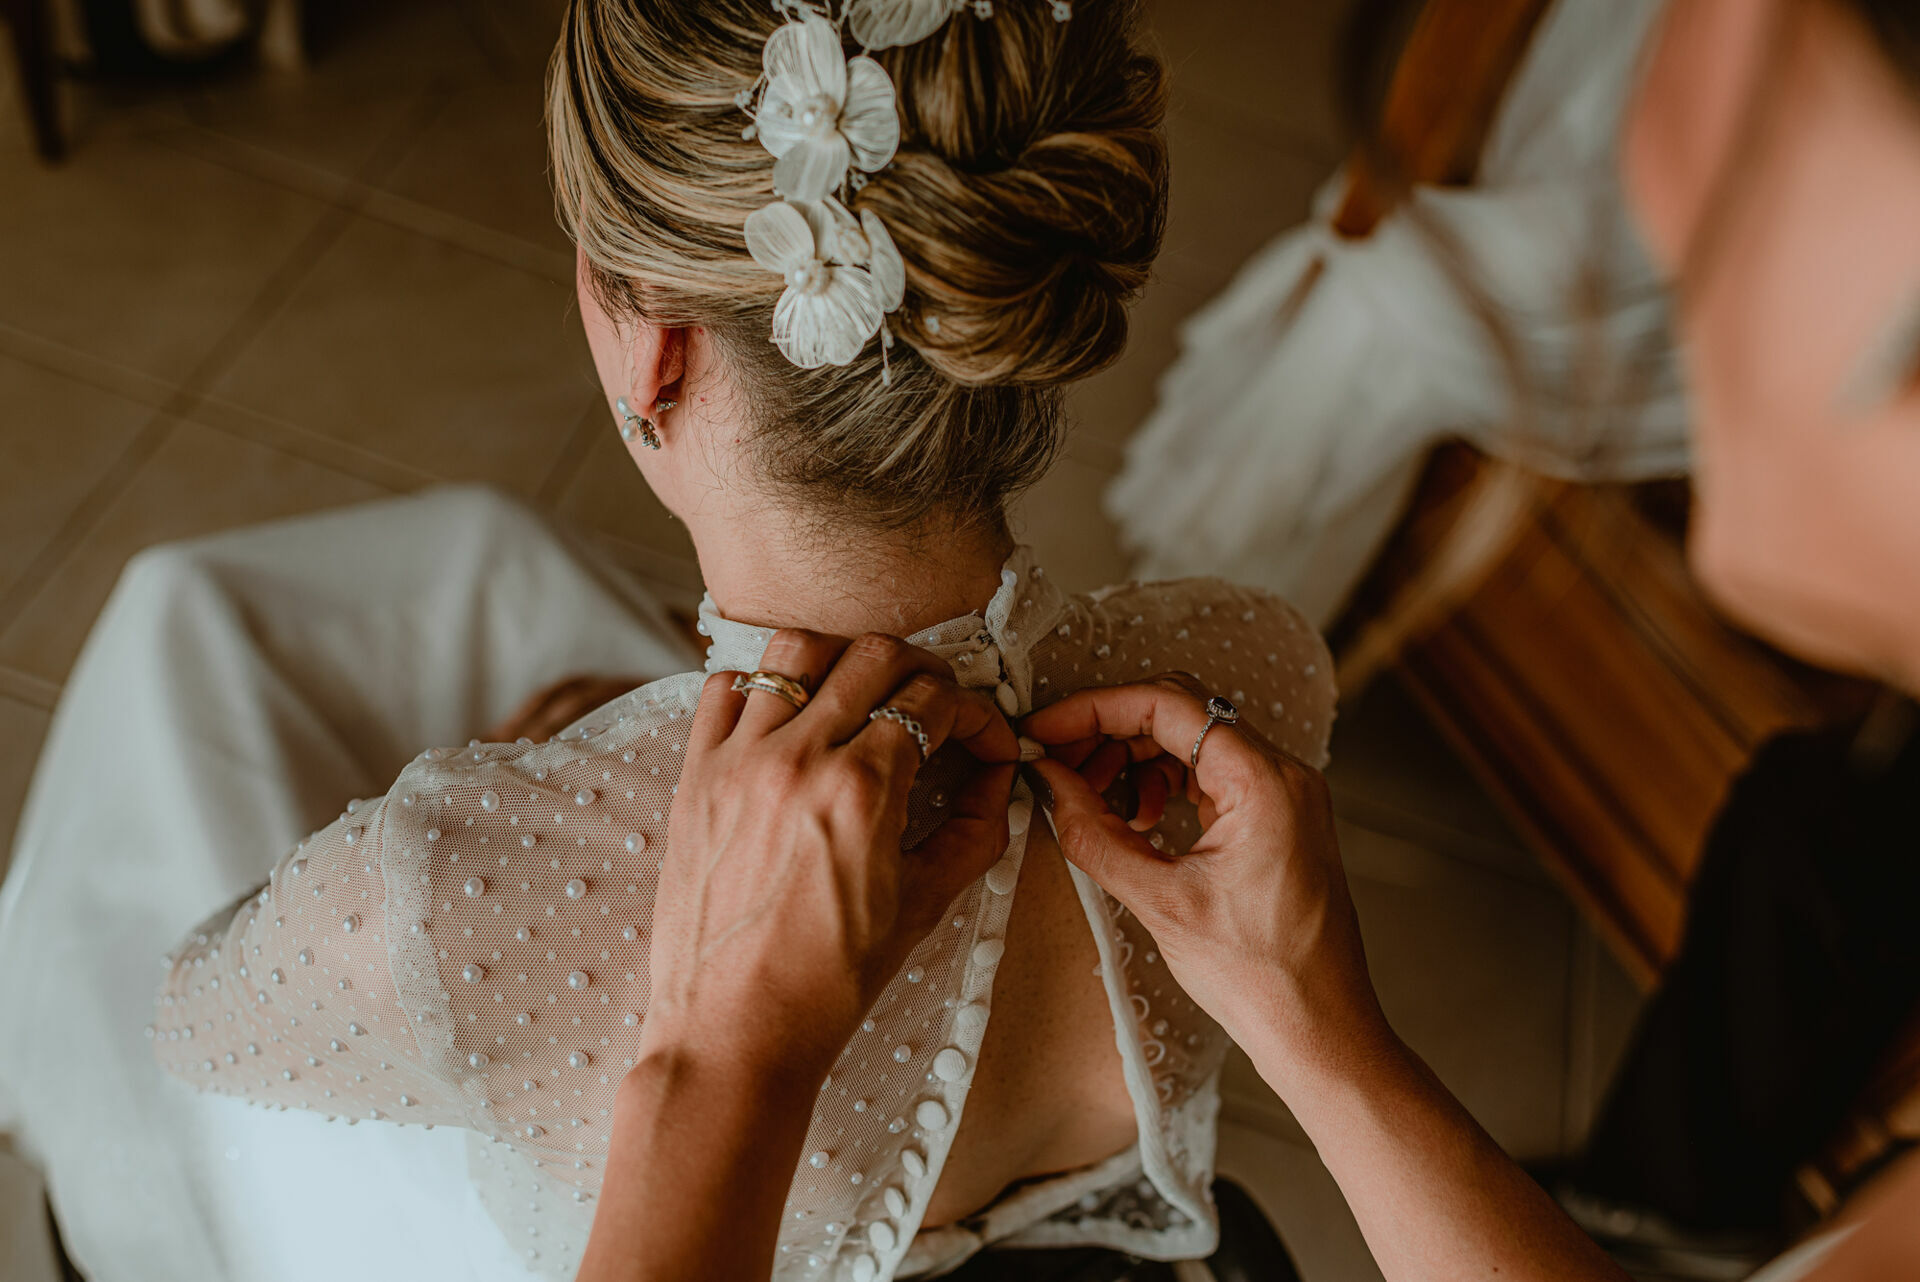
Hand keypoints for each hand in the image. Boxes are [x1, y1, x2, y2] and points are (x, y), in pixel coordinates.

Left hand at [643, 630, 1017, 1077]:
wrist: (733, 1033)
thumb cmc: (825, 985)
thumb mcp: (922, 907)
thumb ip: (973, 833)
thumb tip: (997, 786)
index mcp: (861, 791)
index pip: (936, 701)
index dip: (978, 715)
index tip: (983, 741)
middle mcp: (797, 759)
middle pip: (876, 655)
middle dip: (923, 672)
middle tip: (935, 708)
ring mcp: (738, 760)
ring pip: (797, 649)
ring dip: (843, 661)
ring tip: (861, 695)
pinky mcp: (694, 775)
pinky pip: (725, 689)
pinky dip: (763, 686)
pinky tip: (788, 719)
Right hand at [1022, 673, 1389, 1080]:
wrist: (1319, 1028)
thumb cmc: (1260, 977)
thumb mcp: (1160, 903)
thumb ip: (1095, 834)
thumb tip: (1050, 783)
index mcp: (1263, 782)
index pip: (1167, 704)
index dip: (1095, 709)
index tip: (1047, 732)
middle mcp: (1282, 774)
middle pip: (1181, 710)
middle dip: (1111, 730)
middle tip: (1060, 766)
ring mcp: (1283, 793)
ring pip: (1194, 738)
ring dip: (1134, 758)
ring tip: (1095, 804)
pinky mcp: (1276, 816)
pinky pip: (1211, 772)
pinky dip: (1164, 782)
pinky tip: (1135, 821)